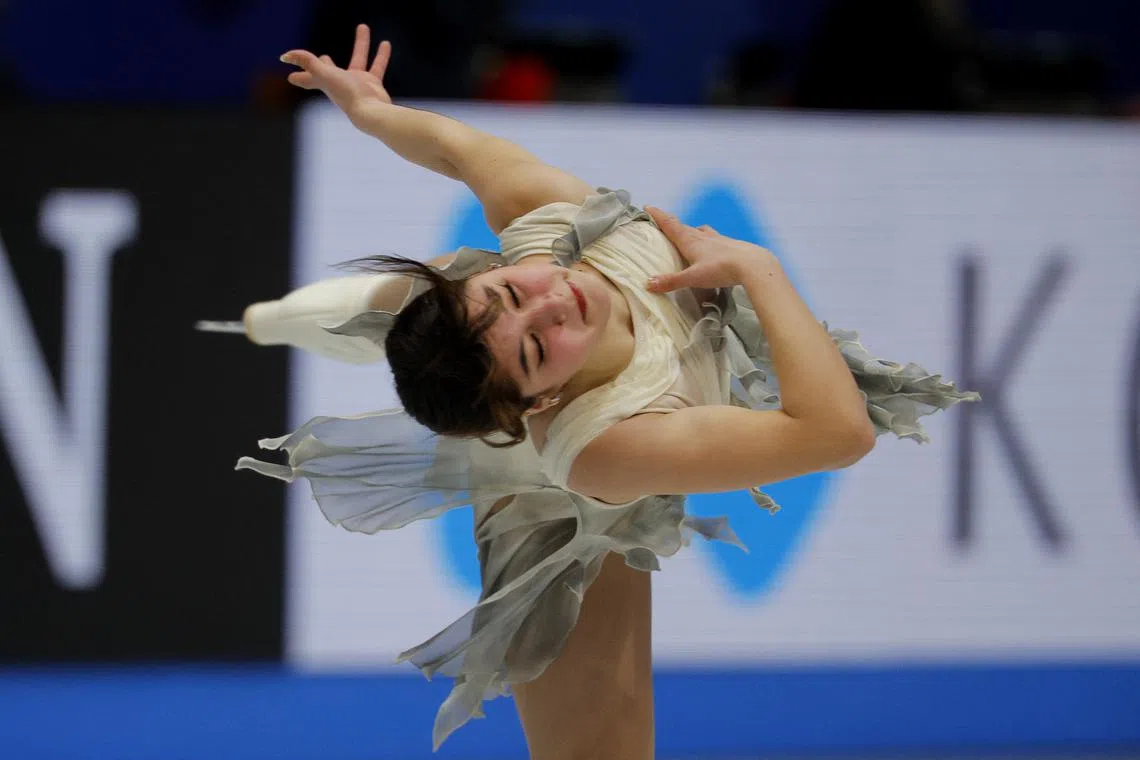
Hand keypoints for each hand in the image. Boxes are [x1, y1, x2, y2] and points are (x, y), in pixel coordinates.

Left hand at [281, 24, 391, 122]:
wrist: (372, 112)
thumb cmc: (347, 94)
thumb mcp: (325, 74)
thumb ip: (307, 62)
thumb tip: (284, 56)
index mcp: (325, 83)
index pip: (308, 78)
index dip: (299, 75)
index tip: (290, 77)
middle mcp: (340, 84)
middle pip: (330, 71)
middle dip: (324, 65)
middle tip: (323, 58)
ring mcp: (357, 83)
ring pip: (359, 59)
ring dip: (361, 43)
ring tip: (363, 27)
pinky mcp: (373, 84)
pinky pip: (377, 65)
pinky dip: (381, 54)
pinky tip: (385, 43)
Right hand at [644, 206, 778, 292]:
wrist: (752, 265)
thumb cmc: (721, 268)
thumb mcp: (693, 278)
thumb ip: (672, 281)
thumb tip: (648, 284)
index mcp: (690, 240)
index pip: (670, 225)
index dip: (658, 216)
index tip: (648, 207)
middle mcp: (702, 236)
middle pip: (683, 226)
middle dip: (671, 224)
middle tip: (663, 223)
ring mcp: (717, 238)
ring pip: (699, 230)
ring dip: (690, 230)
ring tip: (686, 234)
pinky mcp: (729, 244)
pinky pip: (712, 237)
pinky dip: (705, 238)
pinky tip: (710, 246)